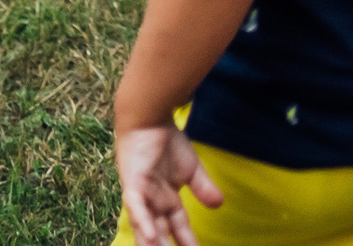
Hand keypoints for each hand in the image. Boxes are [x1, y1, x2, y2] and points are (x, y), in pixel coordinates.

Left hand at [115, 124, 222, 245]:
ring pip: (146, 228)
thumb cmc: (167, 142)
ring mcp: (141, 196)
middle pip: (160, 235)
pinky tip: (151, 237)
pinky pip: (137, 208)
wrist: (150, 118)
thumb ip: (204, 188)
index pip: (178, 228)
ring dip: (153, 244)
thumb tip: (220, 205)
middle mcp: (152, 204)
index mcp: (165, 201)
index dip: (188, 242)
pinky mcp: (133, 185)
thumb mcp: (192, 169)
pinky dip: (144, 223)